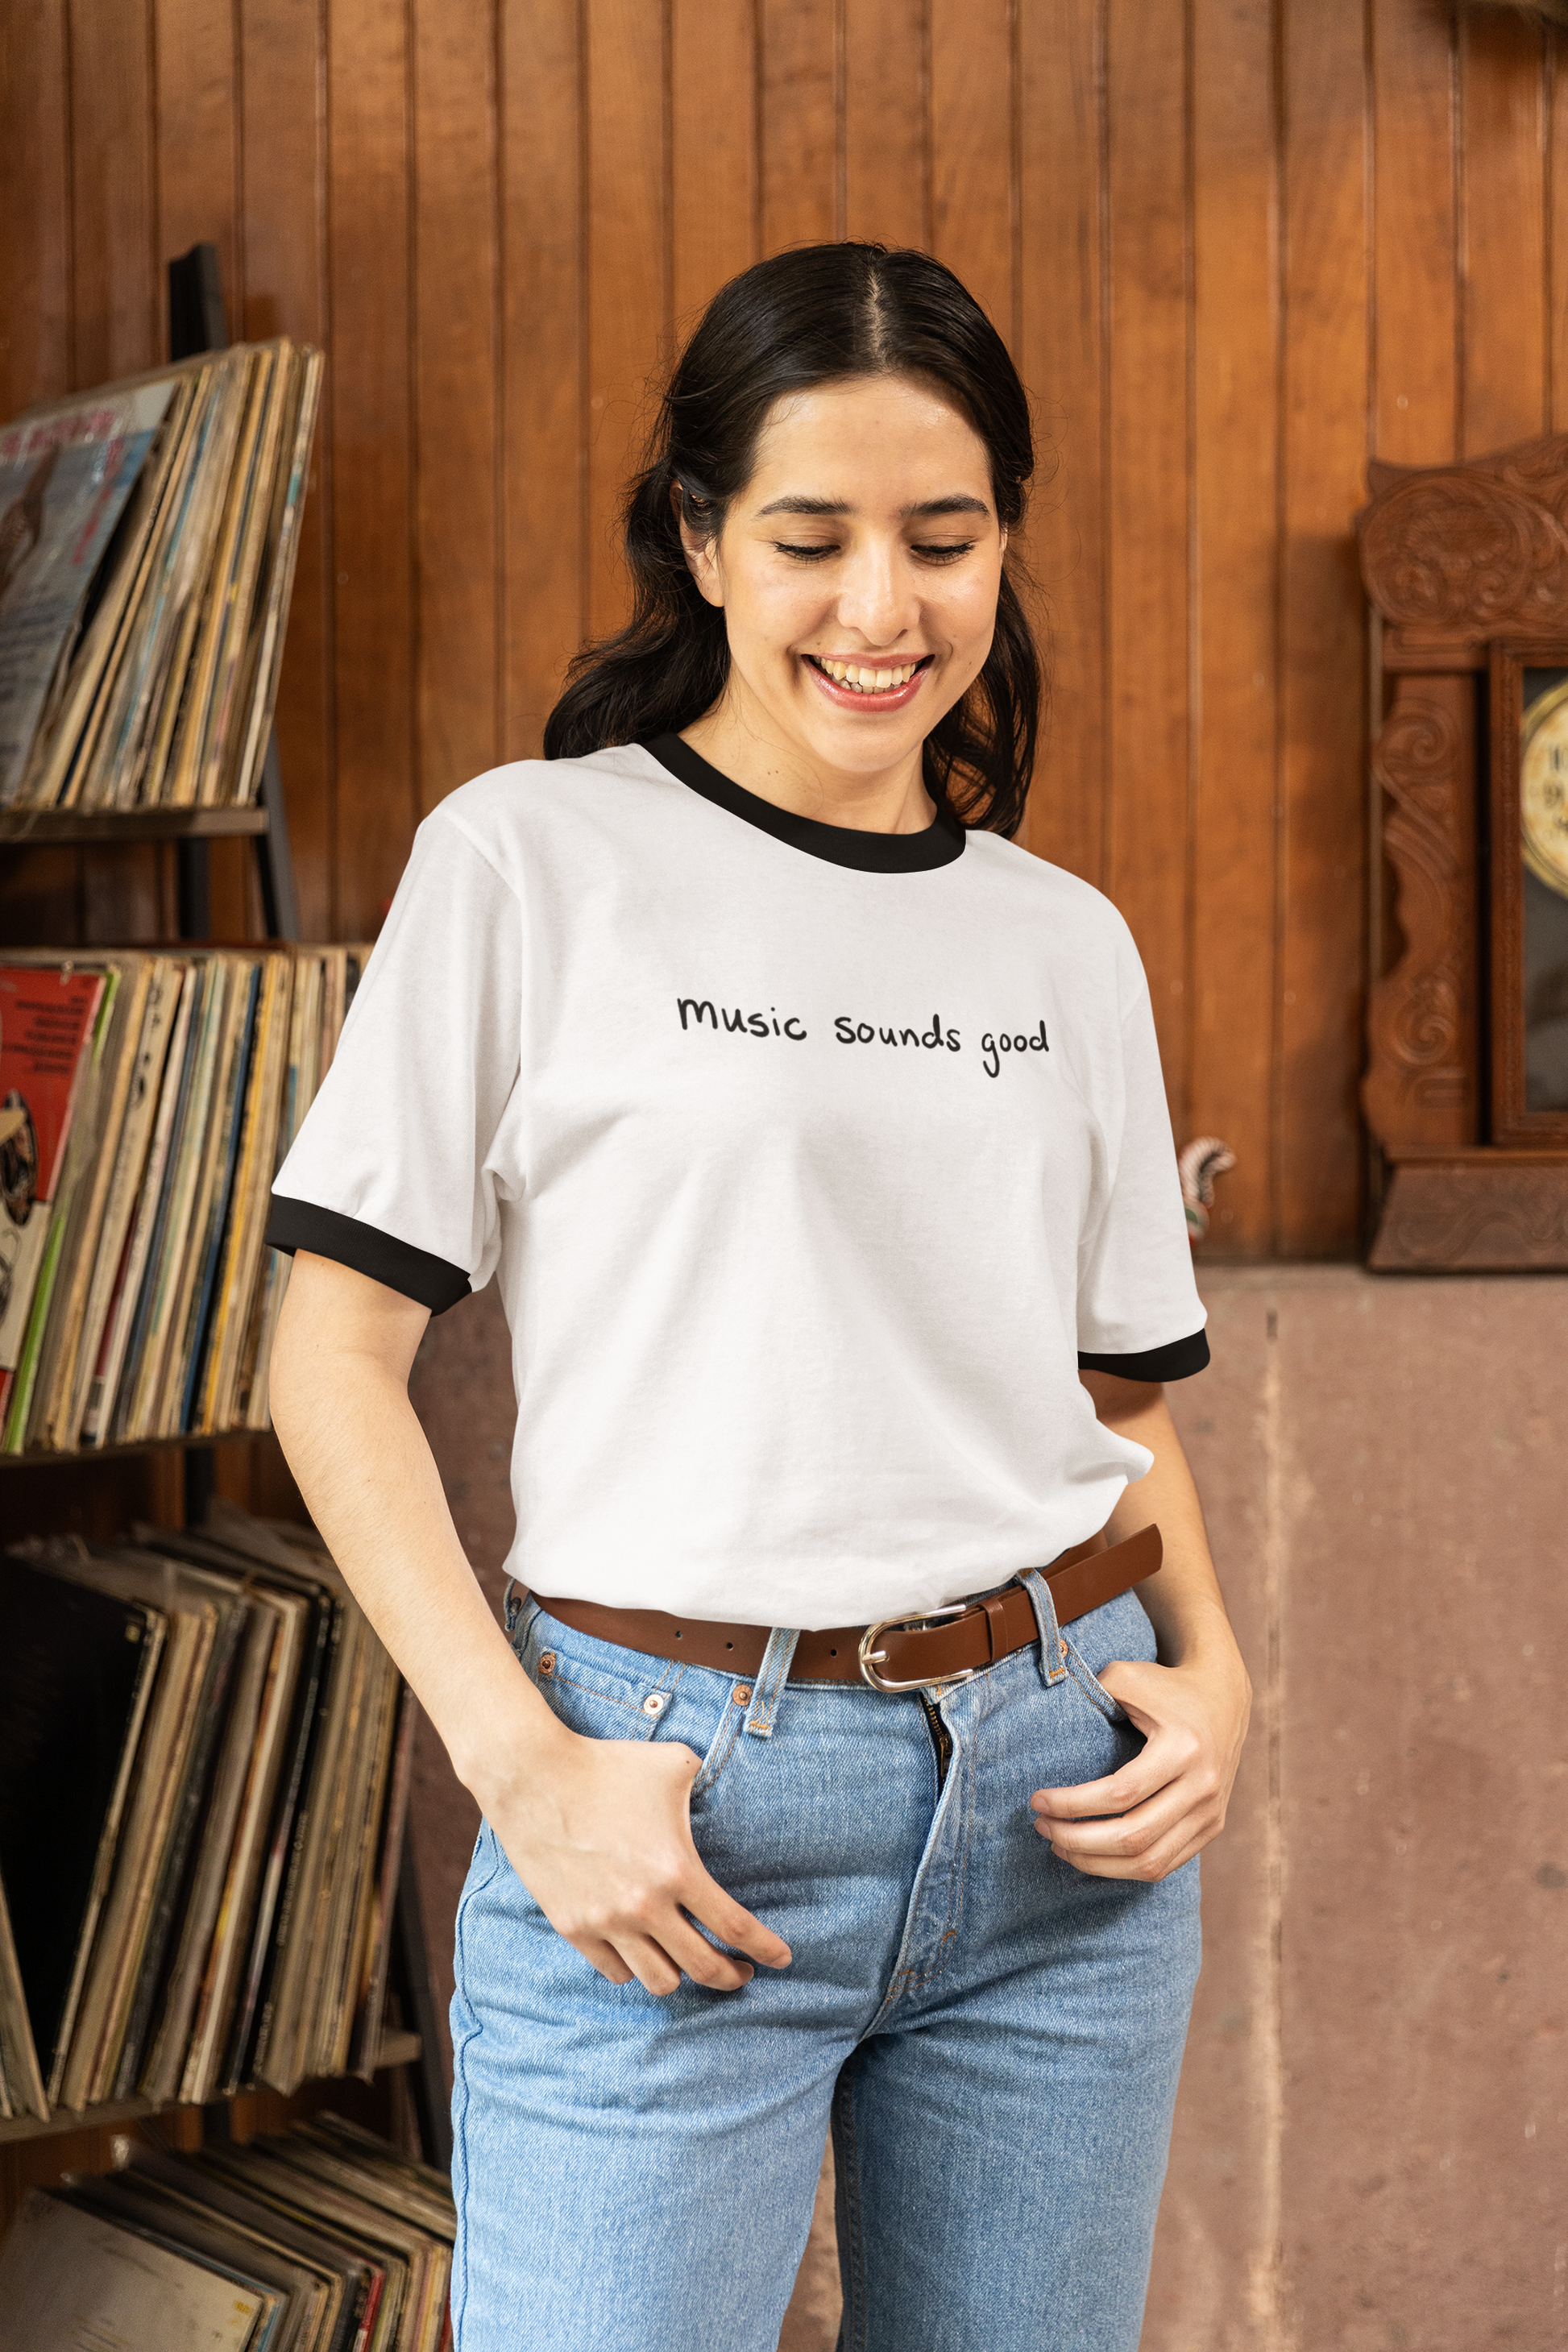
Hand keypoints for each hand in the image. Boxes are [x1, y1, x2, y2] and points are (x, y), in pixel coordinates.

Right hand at [489, 1726, 792, 1996]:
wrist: (534, 1777)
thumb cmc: (607, 1766)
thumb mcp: (673, 1764)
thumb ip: (706, 1783)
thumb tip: (722, 1786)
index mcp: (676, 1869)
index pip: (735, 1926)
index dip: (765, 1949)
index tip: (783, 1959)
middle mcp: (644, 1906)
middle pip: (702, 1967)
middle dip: (731, 1976)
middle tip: (742, 1972)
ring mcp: (606, 1922)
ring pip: (659, 1980)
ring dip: (682, 1976)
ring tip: (690, 1962)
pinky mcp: (573, 1927)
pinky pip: (615, 1972)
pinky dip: (636, 1969)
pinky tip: (645, 1954)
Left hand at [1029, 1645, 1250, 1881]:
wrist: (1223, 1697)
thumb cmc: (1166, 1686)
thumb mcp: (1128, 1676)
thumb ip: (1091, 1694)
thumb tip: (1051, 1725)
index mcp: (1183, 1748)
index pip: (1120, 1794)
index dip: (1073, 1804)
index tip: (1037, 1800)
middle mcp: (1202, 1786)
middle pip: (1133, 1837)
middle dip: (1078, 1840)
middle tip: (1042, 1827)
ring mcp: (1211, 1812)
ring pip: (1148, 1862)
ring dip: (1096, 1863)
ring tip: (1059, 1846)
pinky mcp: (1211, 1828)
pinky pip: (1164, 1865)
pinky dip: (1123, 1869)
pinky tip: (1092, 1856)